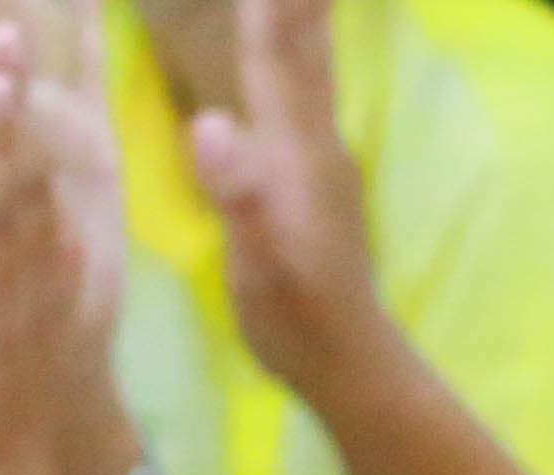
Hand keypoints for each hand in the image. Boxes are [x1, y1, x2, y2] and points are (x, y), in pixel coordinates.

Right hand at [185, 0, 381, 392]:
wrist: (344, 360)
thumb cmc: (294, 314)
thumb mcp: (259, 260)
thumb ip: (240, 193)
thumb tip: (209, 124)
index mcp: (293, 146)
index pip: (276, 49)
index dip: (267, 2)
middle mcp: (313, 137)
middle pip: (302, 42)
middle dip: (294, 0)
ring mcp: (318, 155)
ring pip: (309, 62)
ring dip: (301, 14)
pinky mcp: (311, 175)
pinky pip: (301, 91)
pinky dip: (294, 53)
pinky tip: (285, 54)